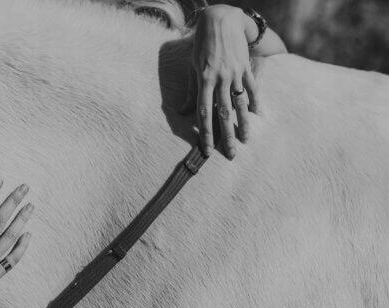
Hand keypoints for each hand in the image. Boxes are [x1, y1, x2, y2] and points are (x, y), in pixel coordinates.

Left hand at [179, 5, 259, 158]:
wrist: (220, 20)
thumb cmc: (201, 45)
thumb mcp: (191, 67)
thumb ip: (191, 91)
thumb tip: (182, 112)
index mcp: (204, 80)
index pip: (203, 112)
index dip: (206, 133)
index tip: (207, 150)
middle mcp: (220, 79)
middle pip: (223, 113)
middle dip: (226, 135)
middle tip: (231, 154)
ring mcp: (235, 73)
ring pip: (240, 103)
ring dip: (243, 124)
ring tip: (245, 140)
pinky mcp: (246, 67)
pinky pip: (253, 87)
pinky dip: (255, 101)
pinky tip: (258, 115)